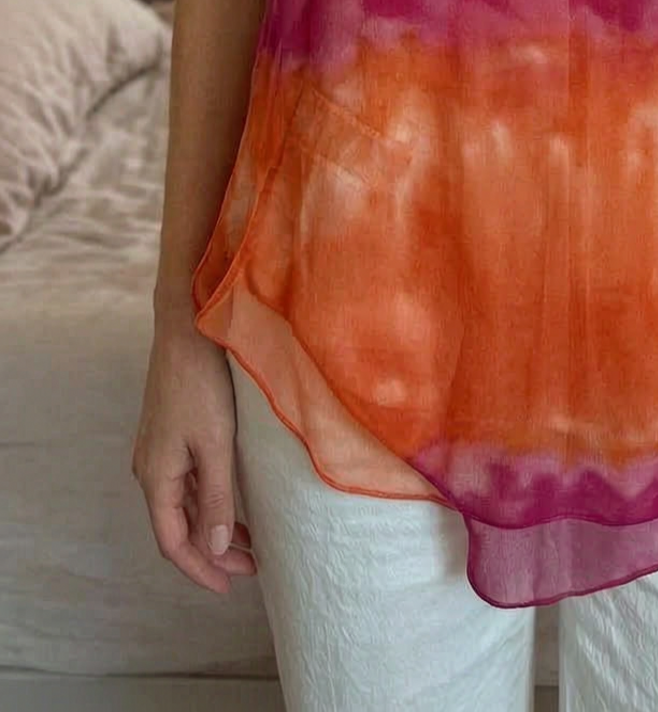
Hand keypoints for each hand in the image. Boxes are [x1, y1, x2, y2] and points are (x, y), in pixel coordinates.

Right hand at [132, 322, 258, 596]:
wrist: (187, 327)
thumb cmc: (202, 383)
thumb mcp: (214, 444)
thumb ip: (215, 497)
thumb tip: (214, 548)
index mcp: (155, 476)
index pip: (172, 542)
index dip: (199, 570)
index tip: (230, 587)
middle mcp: (150, 468)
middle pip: (178, 527)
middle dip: (211, 553)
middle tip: (249, 569)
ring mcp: (159, 451)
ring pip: (184, 506)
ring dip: (212, 527)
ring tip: (249, 544)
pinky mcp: (170, 434)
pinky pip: (187, 484)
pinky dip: (209, 502)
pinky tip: (233, 505)